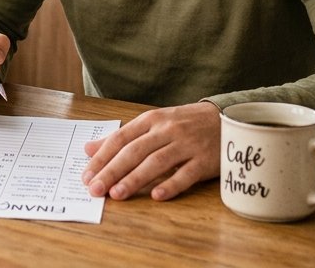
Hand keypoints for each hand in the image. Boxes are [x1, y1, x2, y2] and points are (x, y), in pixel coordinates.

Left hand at [81, 102, 220, 200]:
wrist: (228, 118)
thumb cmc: (186, 123)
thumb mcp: (154, 123)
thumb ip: (122, 137)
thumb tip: (89, 149)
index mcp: (152, 119)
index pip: (121, 139)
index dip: (102, 157)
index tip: (86, 175)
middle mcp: (167, 130)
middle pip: (134, 151)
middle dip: (112, 171)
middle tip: (95, 189)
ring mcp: (187, 145)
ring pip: (156, 162)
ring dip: (135, 179)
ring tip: (117, 194)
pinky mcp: (205, 160)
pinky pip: (186, 174)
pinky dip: (171, 185)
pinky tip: (157, 197)